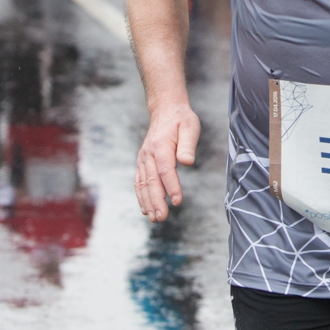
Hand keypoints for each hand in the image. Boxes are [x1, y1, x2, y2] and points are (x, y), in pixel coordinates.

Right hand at [134, 103, 200, 222]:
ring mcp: (143, 159)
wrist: (165, 110)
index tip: (178, 201)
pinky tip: (145, 209)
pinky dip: (141, 196)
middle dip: (156, 201)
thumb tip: (187, 162)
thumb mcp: (190, 127)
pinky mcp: (142, 162)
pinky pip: (139, 181)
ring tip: (154, 218)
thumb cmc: (181, 120)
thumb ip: (188, 145)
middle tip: (162, 217)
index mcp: (161, 146)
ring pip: (143, 184)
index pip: (165, 170)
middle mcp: (148, 154)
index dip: (171, 186)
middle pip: (151, 181)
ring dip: (147, 202)